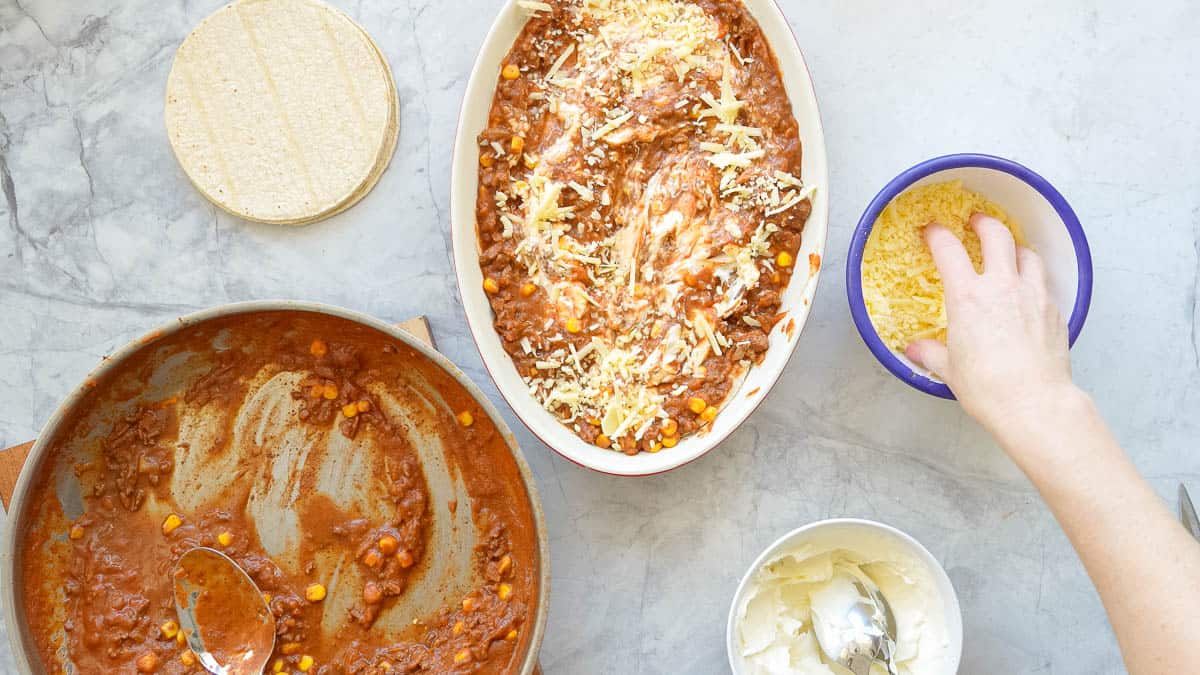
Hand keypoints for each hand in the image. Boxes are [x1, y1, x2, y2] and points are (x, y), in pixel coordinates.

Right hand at [906, 214, 1075, 436]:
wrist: (1033, 402)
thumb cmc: (988, 387)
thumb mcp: (949, 369)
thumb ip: (931, 353)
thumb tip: (916, 350)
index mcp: (967, 297)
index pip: (948, 250)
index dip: (937, 235)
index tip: (932, 231)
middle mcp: (1002, 287)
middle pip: (996, 236)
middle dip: (984, 223)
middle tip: (977, 222)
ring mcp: (1032, 295)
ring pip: (1027, 254)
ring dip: (1015, 247)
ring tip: (1009, 252)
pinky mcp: (1054, 310)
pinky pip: (1044, 282)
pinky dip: (1034, 277)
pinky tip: (1028, 289)